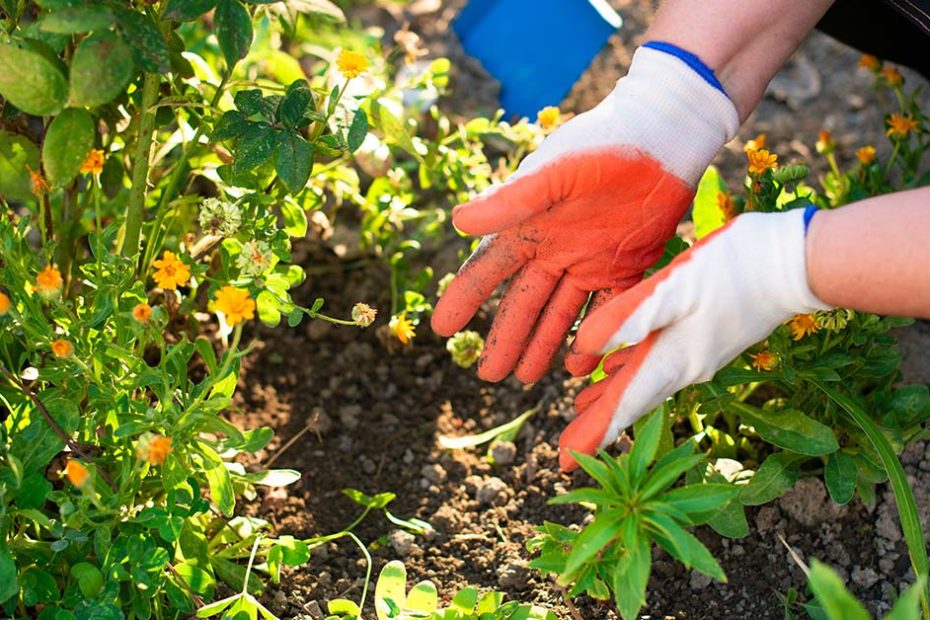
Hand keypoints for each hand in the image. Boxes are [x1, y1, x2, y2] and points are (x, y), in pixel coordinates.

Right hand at [431, 43, 738, 383]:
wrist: (664, 134)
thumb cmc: (603, 143)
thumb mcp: (553, 172)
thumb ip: (510, 201)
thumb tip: (457, 223)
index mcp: (528, 226)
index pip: (487, 270)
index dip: (463, 299)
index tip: (441, 329)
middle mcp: (554, 249)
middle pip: (523, 303)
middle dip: (506, 339)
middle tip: (490, 376)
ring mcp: (589, 260)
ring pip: (561, 314)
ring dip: (543, 345)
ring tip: (527, 378)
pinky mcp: (626, 266)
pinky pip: (606, 310)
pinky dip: (595, 338)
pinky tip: (583, 366)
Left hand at [560, 209, 830, 469]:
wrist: (797, 262)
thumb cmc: (735, 270)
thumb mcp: (675, 287)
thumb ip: (630, 318)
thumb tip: (585, 347)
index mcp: (673, 360)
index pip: (624, 407)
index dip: (592, 434)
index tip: (564, 463)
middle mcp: (684, 367)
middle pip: (632, 403)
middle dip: (596, 425)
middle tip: (565, 452)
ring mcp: (697, 355)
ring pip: (644, 384)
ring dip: (612, 398)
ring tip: (580, 407)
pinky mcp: (706, 338)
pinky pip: (659, 364)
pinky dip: (632, 370)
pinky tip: (617, 365)